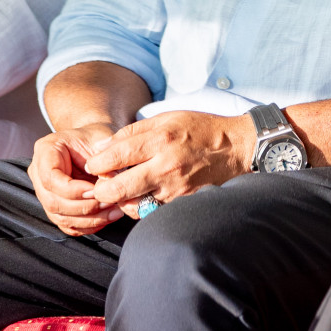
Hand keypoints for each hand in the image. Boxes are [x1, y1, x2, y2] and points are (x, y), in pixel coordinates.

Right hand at [28, 123, 122, 235]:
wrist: (96, 143)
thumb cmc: (98, 138)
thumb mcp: (103, 140)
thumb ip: (105, 160)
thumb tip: (111, 183)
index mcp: (46, 150)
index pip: (51, 178)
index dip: (73, 190)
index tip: (96, 189)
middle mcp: (39, 173)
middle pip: (53, 202)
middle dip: (83, 207)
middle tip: (110, 202)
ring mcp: (45, 192)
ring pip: (60, 217)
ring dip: (89, 219)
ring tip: (115, 212)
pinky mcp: (56, 207)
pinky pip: (68, 224)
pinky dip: (88, 225)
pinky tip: (107, 218)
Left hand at [83, 110, 253, 214]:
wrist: (236, 148)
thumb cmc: (200, 130)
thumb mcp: (168, 118)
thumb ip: (134, 131)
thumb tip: (104, 145)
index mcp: (160, 139)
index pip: (116, 156)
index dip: (97, 163)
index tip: (93, 165)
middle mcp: (166, 165)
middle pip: (118, 188)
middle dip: (100, 190)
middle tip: (98, 187)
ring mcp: (175, 188)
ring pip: (132, 205)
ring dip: (120, 201)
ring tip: (120, 193)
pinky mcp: (183, 202)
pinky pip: (152, 212)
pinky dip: (142, 208)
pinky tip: (141, 198)